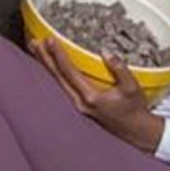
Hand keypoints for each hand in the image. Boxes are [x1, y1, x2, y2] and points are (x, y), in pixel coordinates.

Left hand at [30, 36, 165, 151]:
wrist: (135, 129)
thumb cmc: (134, 108)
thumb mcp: (132, 87)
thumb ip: (120, 69)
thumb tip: (106, 52)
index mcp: (91, 97)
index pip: (69, 72)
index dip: (59, 55)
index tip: (51, 40)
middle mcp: (80, 103)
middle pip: (56, 78)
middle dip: (44, 59)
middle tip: (34, 42)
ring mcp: (77, 106)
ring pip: (56, 83)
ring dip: (45, 66)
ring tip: (36, 51)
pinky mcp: (79, 106)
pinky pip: (61, 86)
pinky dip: (53, 74)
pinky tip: (49, 66)